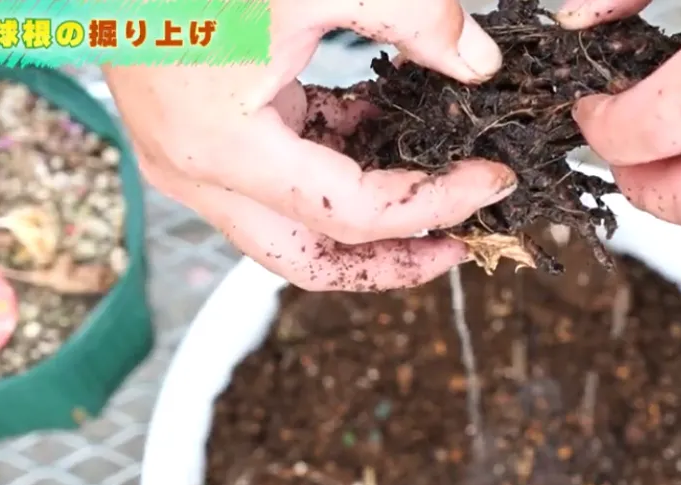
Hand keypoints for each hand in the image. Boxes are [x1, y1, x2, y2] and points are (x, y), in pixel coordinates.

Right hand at [104, 0, 516, 290]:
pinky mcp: (197, 136)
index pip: (354, 215)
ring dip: (363, 222)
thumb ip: (412, 16)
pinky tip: (377, 132)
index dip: (435, 204)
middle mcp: (199, 173)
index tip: (491, 181)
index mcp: (225, 149)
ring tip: (429, 193)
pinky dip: (330, 171)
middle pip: (311, 261)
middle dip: (394, 263)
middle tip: (460, 245)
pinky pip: (273, 183)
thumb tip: (479, 63)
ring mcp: (189, 161)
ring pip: (290, 232)